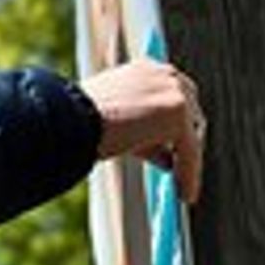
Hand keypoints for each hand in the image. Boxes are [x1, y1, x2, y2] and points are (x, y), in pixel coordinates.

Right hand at [79, 58, 205, 202]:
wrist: (72, 119)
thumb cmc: (81, 121)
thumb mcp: (119, 121)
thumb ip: (144, 131)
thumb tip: (166, 157)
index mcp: (147, 70)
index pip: (174, 97)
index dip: (175, 126)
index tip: (172, 149)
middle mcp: (164, 74)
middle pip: (191, 112)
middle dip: (186, 140)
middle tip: (179, 170)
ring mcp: (173, 91)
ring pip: (192, 133)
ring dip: (188, 160)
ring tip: (183, 186)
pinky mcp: (178, 112)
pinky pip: (190, 150)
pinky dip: (190, 174)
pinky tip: (186, 194)